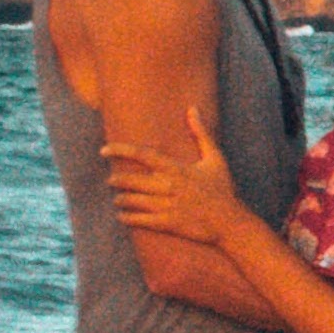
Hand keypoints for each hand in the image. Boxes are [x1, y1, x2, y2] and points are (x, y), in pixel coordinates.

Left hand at [105, 108, 250, 247]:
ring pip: (132, 201)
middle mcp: (167, 186)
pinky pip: (140, 220)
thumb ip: (200, 133)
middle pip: (131, 180)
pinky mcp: (167, 224)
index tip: (104, 149)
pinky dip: (127, 217)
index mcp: (176, 168)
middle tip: (110, 180)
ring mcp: (166, 206)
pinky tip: (122, 215)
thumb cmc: (222, 188)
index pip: (142, 155)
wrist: (229, 221)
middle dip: (117, 180)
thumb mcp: (215, 158)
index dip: (120, 150)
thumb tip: (192, 108)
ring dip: (121, 199)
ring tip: (116, 197)